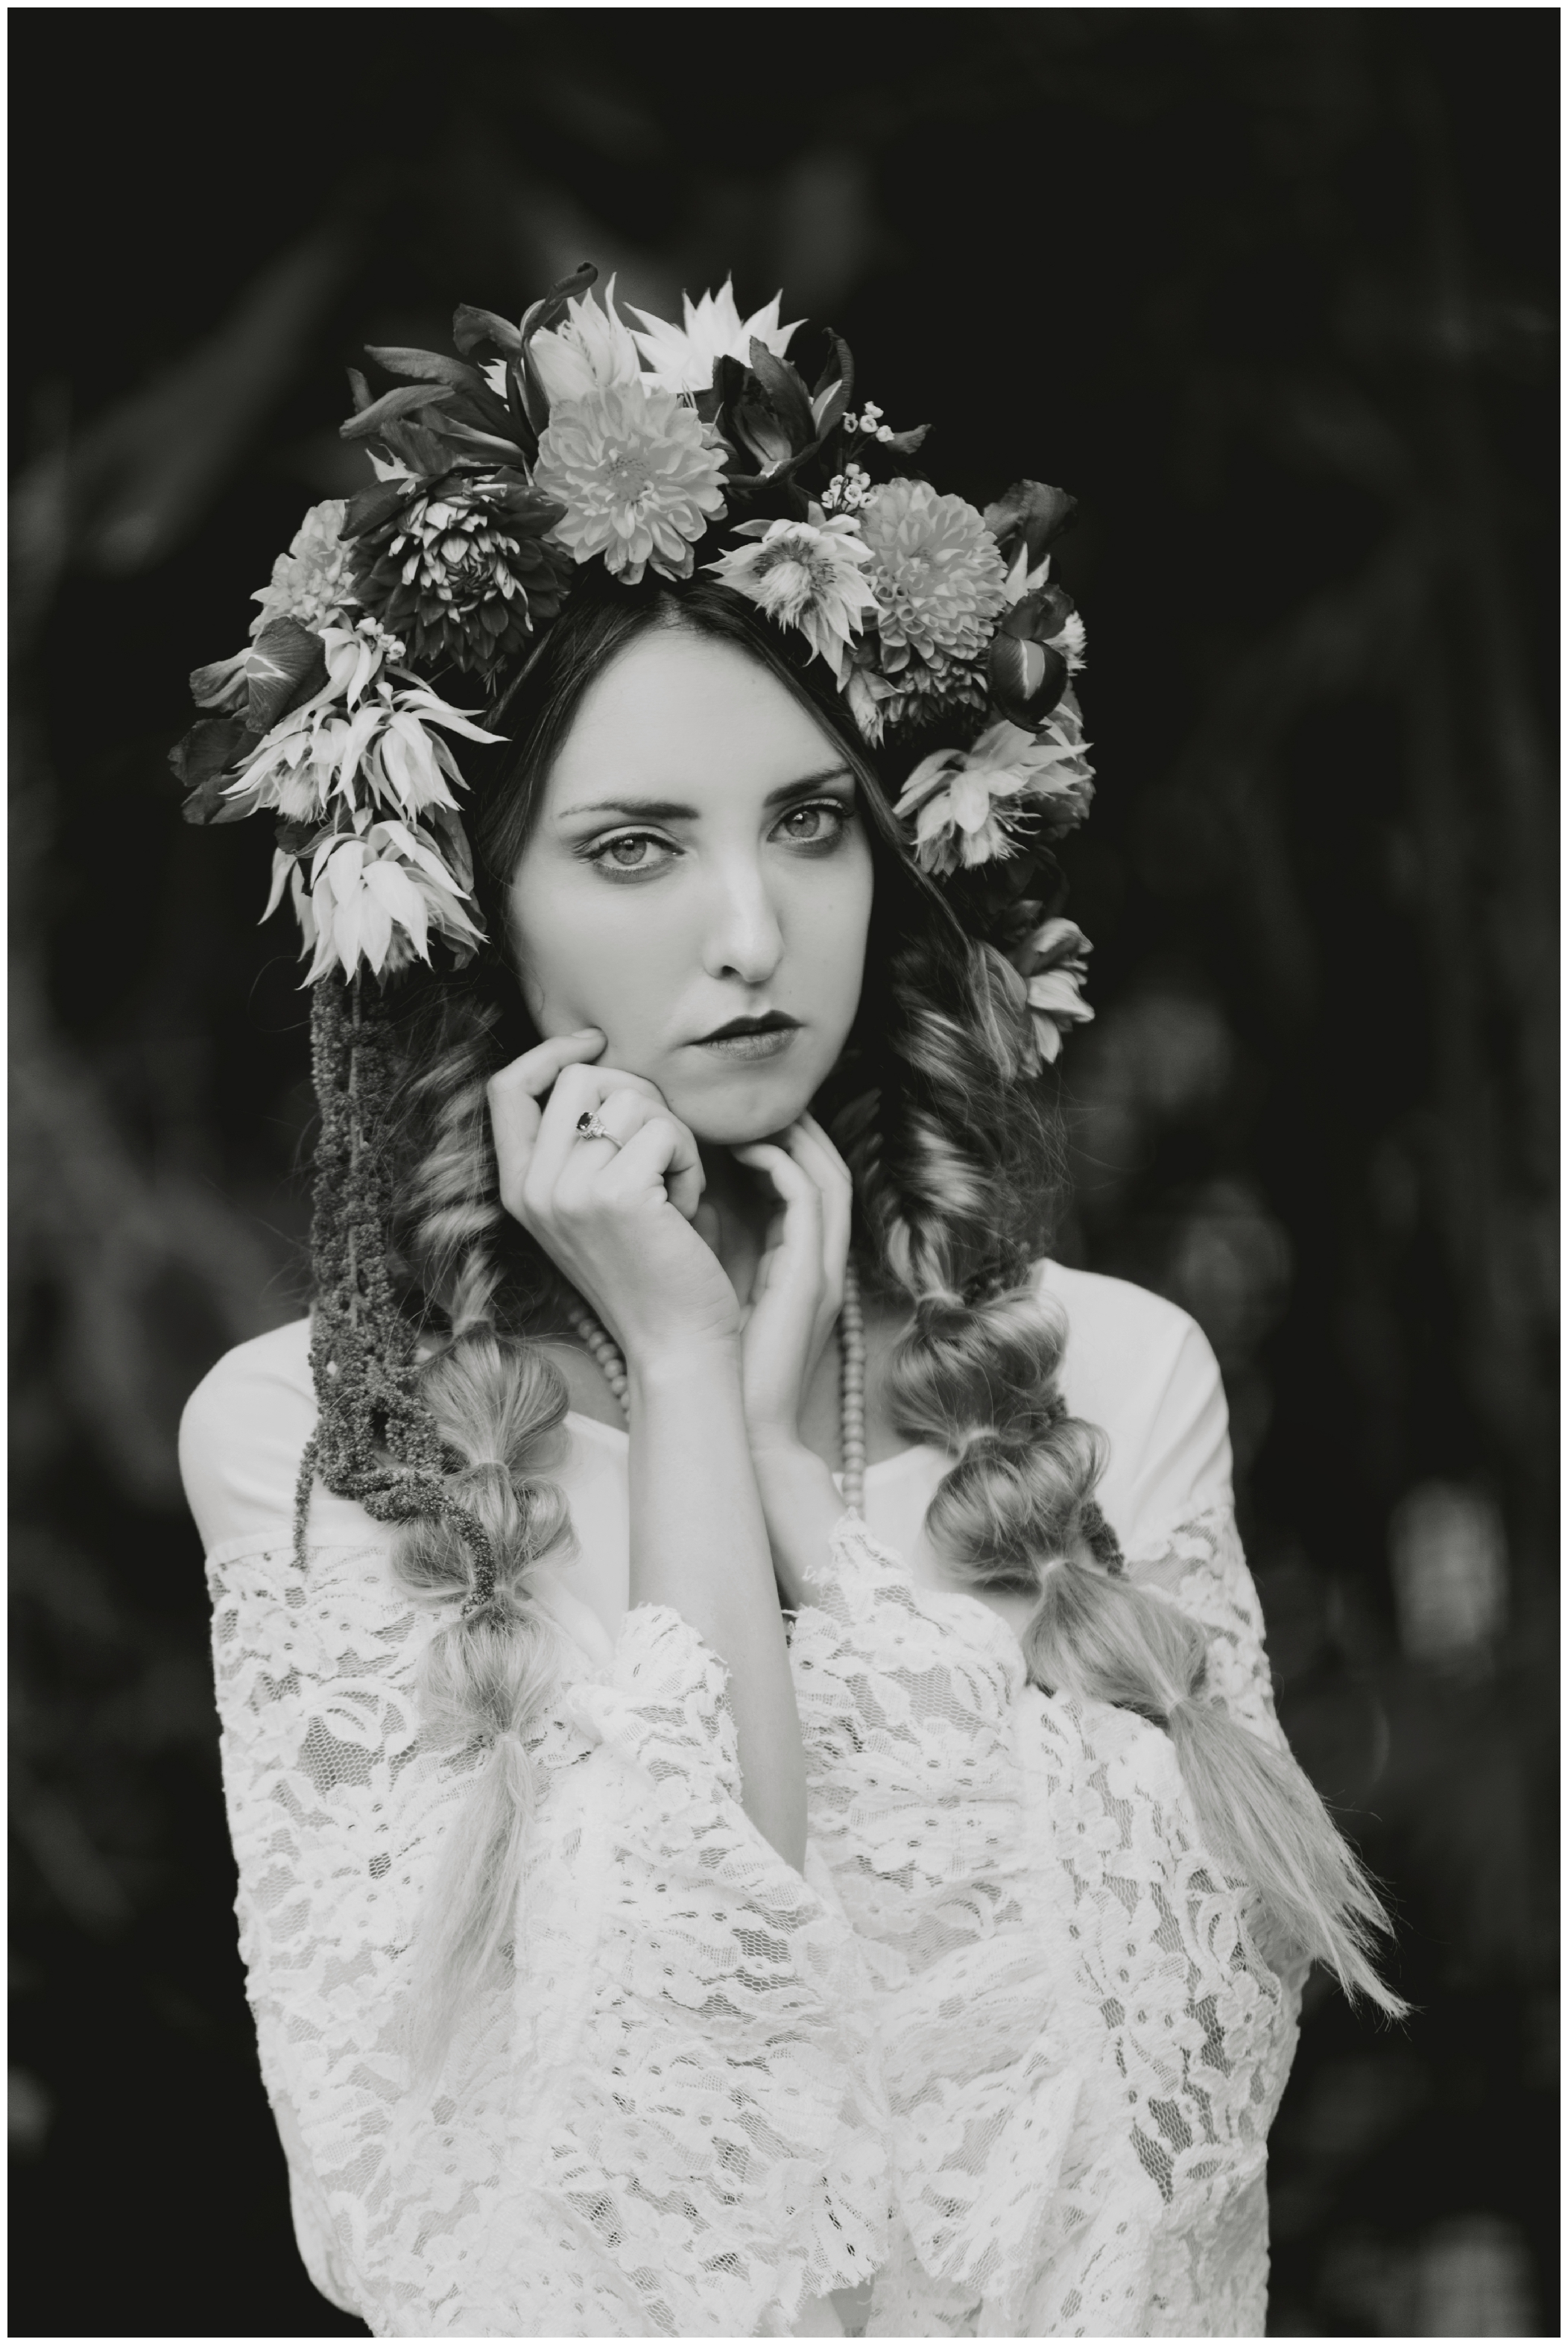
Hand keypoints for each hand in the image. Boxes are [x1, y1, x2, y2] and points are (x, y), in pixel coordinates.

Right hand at [488, 1030, 738, 1371]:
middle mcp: (533, 1187)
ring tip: (673, 1188)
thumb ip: (578, 1144)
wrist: (675, 1344)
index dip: (553, 1051)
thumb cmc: (649, 1269)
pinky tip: (685, 1207)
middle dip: (638, 1096)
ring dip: (670, 1132)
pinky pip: (665, 1130)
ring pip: (629, 1097)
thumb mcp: (593, 1202)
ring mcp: (569, 1192)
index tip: (598, 1043)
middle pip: (581, 1077)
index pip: (507, 1086)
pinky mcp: (617, 1197)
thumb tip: (597, 1058)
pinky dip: (690, 1161)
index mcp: (519, 1187)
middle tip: (662, 1152)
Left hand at [733, 1115, 852, 1452]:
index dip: (776, 1137)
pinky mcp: (812, 1278)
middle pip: (823, 1166)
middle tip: (746, 1092)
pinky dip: (783, 1165)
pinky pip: (810, 1201)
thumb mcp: (707, 1286)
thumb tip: (672, 1188)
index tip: (730, 1110)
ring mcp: (822, 1268)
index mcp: (796, 1262)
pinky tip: (745, 1147)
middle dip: (792, 1123)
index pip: (800, 1179)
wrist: (736, 1428)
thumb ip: (705, 1240)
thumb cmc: (714, 1363)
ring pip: (826, 1175)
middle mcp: (818, 1260)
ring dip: (792, 1134)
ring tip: (750, 1106)